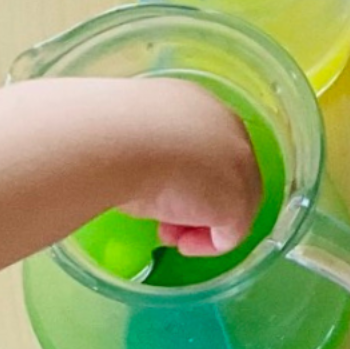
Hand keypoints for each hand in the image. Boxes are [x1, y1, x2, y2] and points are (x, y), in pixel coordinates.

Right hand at [116, 80, 263, 255]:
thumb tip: (141, 173)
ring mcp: (240, 162)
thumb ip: (149, 153)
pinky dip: (208, 244)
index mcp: (196, 104)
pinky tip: (182, 244)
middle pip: (221, 173)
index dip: (183, 176)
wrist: (118, 140)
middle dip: (193, 203)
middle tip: (164, 224)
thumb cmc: (109, 134)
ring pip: (229, 201)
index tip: (156, 195)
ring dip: (199, 224)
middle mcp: (226, 126)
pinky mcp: (240, 200)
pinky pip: (230, 231)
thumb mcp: (128, 137)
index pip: (203, 146)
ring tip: (168, 236)